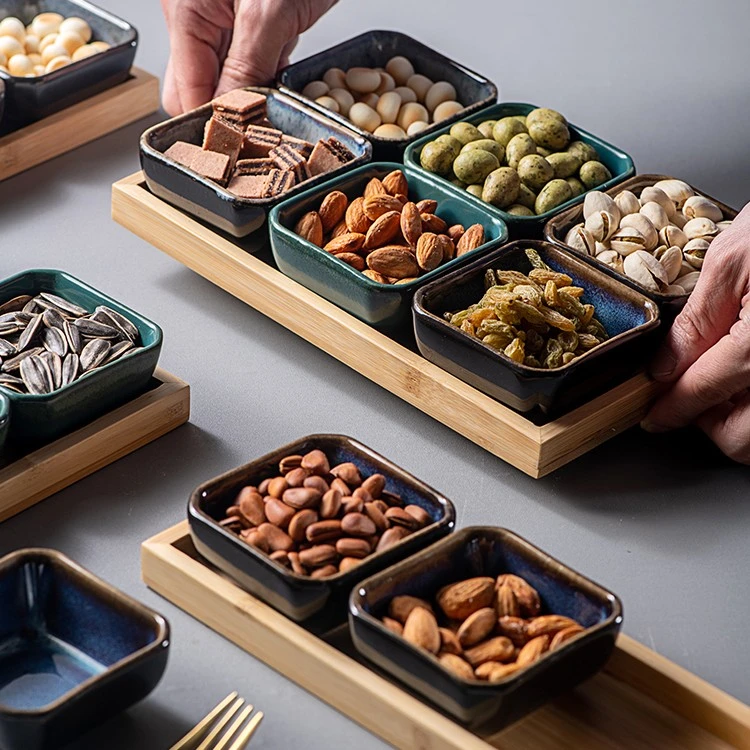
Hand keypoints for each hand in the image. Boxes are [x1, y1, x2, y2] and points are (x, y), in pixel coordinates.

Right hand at [161, 0, 337, 115]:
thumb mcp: (269, 13)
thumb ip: (246, 67)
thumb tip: (229, 114)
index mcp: (186, 11)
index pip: (185, 92)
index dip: (212, 125)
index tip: (239, 148)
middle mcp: (196, 17)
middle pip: (199, 89)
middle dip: (231, 111)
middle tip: (262, 128)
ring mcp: (222, 19)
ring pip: (227, 79)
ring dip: (253, 94)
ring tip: (278, 97)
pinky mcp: (250, 19)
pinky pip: (250, 61)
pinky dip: (268, 73)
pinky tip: (285, 71)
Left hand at [642, 202, 749, 462]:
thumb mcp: (733, 261)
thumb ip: (697, 322)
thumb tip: (665, 366)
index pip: (700, 393)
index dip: (668, 409)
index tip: (653, 415)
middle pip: (740, 439)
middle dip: (706, 426)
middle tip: (685, 399)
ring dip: (738, 422)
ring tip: (720, 386)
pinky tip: (747, 378)